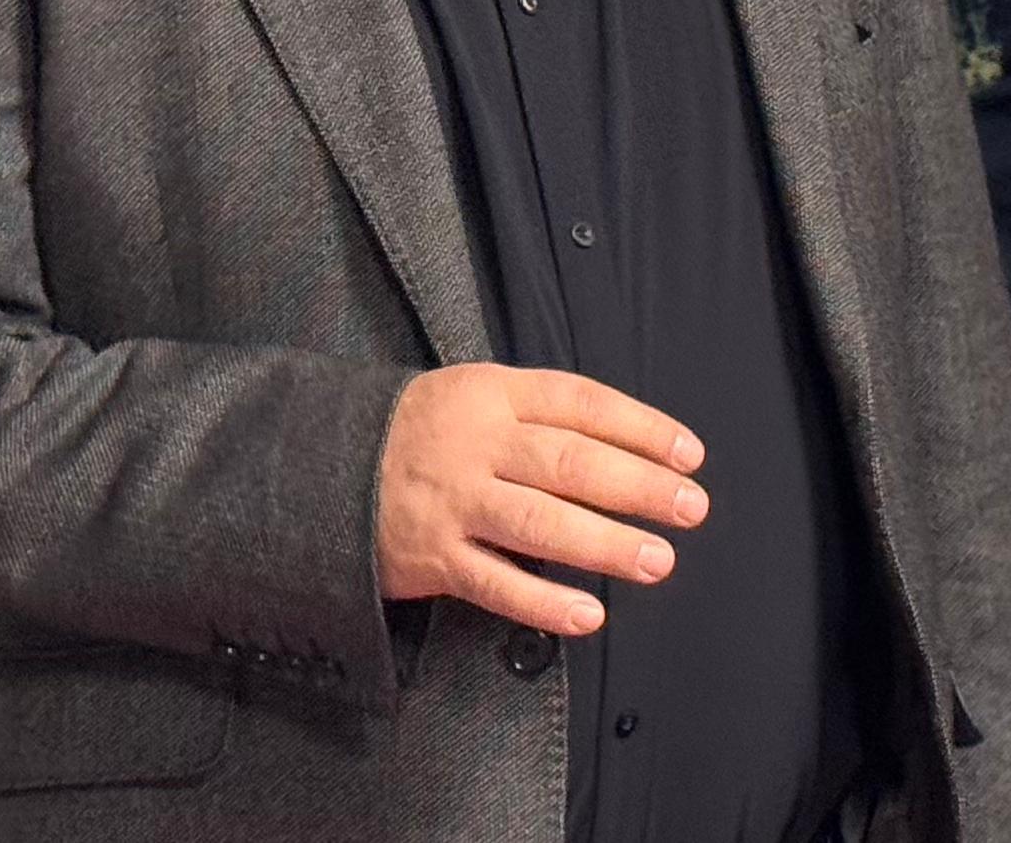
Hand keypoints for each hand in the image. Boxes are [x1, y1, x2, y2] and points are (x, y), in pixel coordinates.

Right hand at [375, 365, 707, 636]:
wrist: (319, 464)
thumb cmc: (418, 433)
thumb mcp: (471, 395)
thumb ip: (538, 415)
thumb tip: (629, 449)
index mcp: (491, 394)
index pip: (580, 403)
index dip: (641, 427)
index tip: (689, 454)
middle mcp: (475, 444)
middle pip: (570, 462)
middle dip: (639, 487)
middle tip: (691, 507)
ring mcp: (452, 501)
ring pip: (540, 523)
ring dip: (605, 545)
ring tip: (657, 560)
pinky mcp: (432, 557)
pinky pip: (496, 583)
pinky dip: (544, 602)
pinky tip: (587, 614)